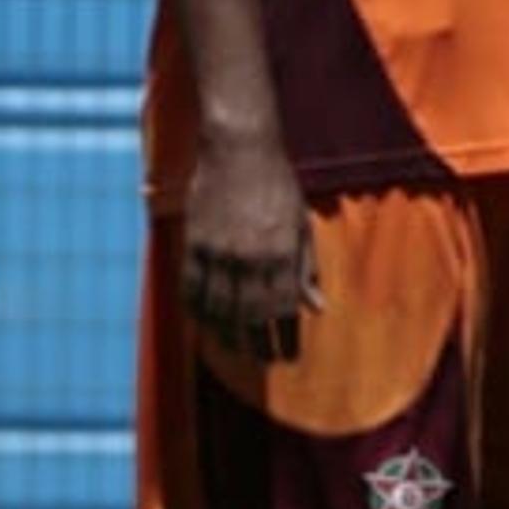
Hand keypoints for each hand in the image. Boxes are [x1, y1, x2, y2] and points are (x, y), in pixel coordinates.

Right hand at [182, 130, 319, 362]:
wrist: (238, 148)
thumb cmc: (277, 185)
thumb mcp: (301, 225)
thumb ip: (307, 268)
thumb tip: (317, 307)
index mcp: (283, 253)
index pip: (284, 309)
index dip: (285, 337)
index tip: (288, 357)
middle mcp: (250, 257)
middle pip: (250, 315)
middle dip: (257, 343)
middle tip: (261, 359)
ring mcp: (218, 250)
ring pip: (219, 306)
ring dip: (225, 332)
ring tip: (232, 347)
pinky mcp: (194, 242)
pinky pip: (192, 287)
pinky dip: (197, 308)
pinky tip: (203, 320)